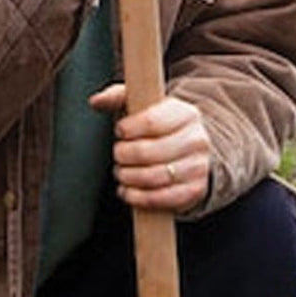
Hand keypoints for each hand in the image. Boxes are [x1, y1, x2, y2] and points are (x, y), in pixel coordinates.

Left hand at [89, 83, 211, 213]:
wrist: (191, 148)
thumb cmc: (160, 125)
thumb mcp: (143, 104)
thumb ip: (118, 97)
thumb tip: (96, 101)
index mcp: (186, 113)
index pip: (152, 122)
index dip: (128, 129)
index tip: (119, 131)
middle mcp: (197, 139)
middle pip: (150, 151)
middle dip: (124, 155)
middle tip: (118, 154)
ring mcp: (198, 167)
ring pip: (155, 177)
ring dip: (129, 177)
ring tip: (121, 172)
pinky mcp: (195, 190)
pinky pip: (163, 199)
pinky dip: (139, 198)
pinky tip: (128, 191)